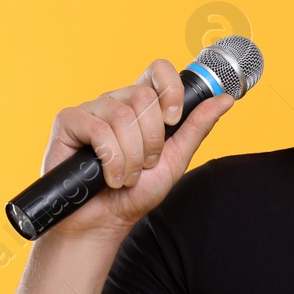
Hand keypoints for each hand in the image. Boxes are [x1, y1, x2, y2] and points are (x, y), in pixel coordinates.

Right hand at [41, 59, 233, 238]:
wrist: (103, 222)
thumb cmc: (135, 194)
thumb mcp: (174, 160)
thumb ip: (196, 128)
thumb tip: (225, 99)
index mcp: (141, 106)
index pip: (158, 71)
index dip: (170, 89)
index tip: (173, 120)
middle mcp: (116, 102)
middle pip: (144, 97)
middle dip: (152, 140)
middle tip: (145, 165)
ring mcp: (91, 110)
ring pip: (122, 116)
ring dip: (131, 158)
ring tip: (125, 177)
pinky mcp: (68, 121)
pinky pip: (98, 130)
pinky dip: (110, 160)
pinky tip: (108, 177)